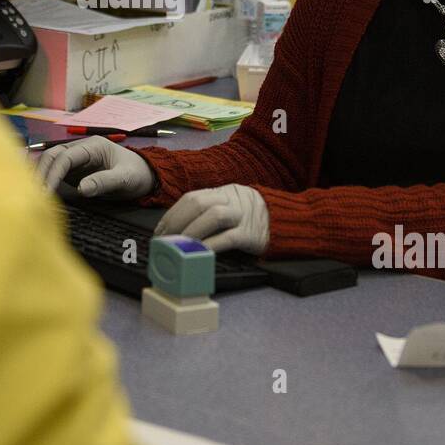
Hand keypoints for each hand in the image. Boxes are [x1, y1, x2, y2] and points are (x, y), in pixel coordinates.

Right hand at [34, 136, 155, 199]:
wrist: (145, 175)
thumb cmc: (136, 174)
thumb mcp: (125, 178)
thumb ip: (104, 182)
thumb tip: (81, 189)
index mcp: (93, 146)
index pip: (66, 156)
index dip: (54, 172)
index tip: (46, 190)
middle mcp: (81, 149)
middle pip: (53, 155)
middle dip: (42, 172)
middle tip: (35, 194)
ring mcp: (76, 159)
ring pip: (50, 161)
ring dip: (40, 175)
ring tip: (33, 194)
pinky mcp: (74, 170)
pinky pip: (55, 171)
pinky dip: (45, 178)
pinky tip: (37, 190)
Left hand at [154, 184, 268, 254]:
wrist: (284, 221)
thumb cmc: (250, 216)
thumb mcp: (230, 205)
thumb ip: (208, 210)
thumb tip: (178, 226)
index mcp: (223, 192)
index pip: (191, 198)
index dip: (173, 214)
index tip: (160, 230)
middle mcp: (231, 200)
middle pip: (198, 203)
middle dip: (177, 222)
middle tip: (165, 240)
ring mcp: (241, 216)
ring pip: (213, 216)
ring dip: (191, 232)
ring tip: (179, 246)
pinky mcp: (250, 234)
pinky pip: (227, 238)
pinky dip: (210, 245)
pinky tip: (198, 252)